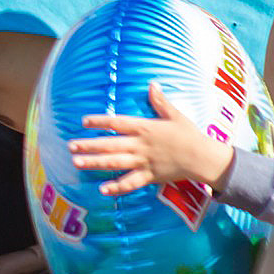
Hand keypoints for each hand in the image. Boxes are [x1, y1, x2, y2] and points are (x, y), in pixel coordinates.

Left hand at [68, 81, 233, 195]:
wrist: (203, 157)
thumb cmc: (189, 134)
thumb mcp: (175, 115)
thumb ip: (160, 101)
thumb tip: (153, 84)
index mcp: (145, 128)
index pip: (117, 123)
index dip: (100, 121)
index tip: (84, 121)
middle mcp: (141, 145)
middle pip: (110, 144)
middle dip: (89, 144)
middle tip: (71, 145)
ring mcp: (143, 162)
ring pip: (115, 162)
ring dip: (95, 163)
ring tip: (76, 162)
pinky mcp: (149, 176)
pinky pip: (130, 183)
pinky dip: (116, 187)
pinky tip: (102, 189)